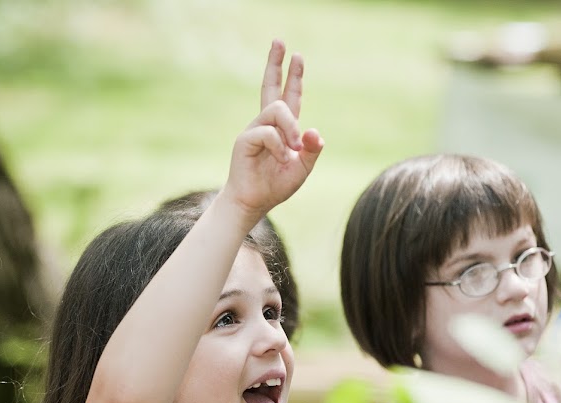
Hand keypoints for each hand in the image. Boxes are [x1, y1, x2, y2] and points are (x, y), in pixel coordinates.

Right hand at [220, 39, 323, 230]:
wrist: (254, 202)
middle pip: (270, 87)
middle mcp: (267, 124)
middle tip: (280, 41)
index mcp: (283, 129)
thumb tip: (315, 132)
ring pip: (277, 110)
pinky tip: (281, 160)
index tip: (296, 56)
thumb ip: (312, 150)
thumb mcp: (303, 168)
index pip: (290, 97)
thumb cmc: (276, 185)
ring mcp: (255, 129)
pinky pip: (268, 133)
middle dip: (275, 63)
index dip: (294, 78)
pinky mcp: (245, 138)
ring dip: (291, 128)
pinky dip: (279, 147)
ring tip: (294, 149)